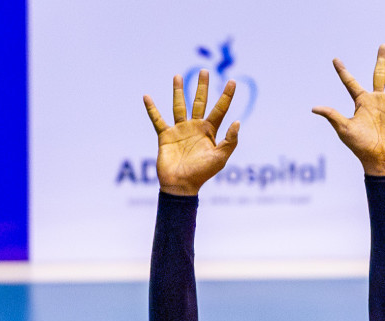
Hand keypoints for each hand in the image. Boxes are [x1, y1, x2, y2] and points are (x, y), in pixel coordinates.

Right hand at [145, 71, 238, 195]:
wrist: (181, 185)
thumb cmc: (202, 174)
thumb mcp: (220, 158)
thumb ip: (229, 141)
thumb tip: (237, 122)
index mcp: (210, 131)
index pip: (220, 109)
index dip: (226, 95)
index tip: (232, 81)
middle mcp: (195, 127)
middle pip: (200, 102)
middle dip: (202, 86)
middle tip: (205, 71)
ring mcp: (180, 130)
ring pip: (179, 106)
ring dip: (179, 91)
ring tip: (178, 76)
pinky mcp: (166, 136)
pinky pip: (158, 119)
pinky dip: (152, 109)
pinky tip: (147, 97)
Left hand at [313, 45, 384, 175]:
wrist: (378, 160)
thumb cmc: (360, 146)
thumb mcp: (344, 129)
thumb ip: (332, 115)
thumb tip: (314, 108)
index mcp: (362, 102)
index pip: (350, 83)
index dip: (343, 72)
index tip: (336, 60)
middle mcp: (378, 100)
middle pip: (379, 74)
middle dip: (381, 60)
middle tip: (384, 45)